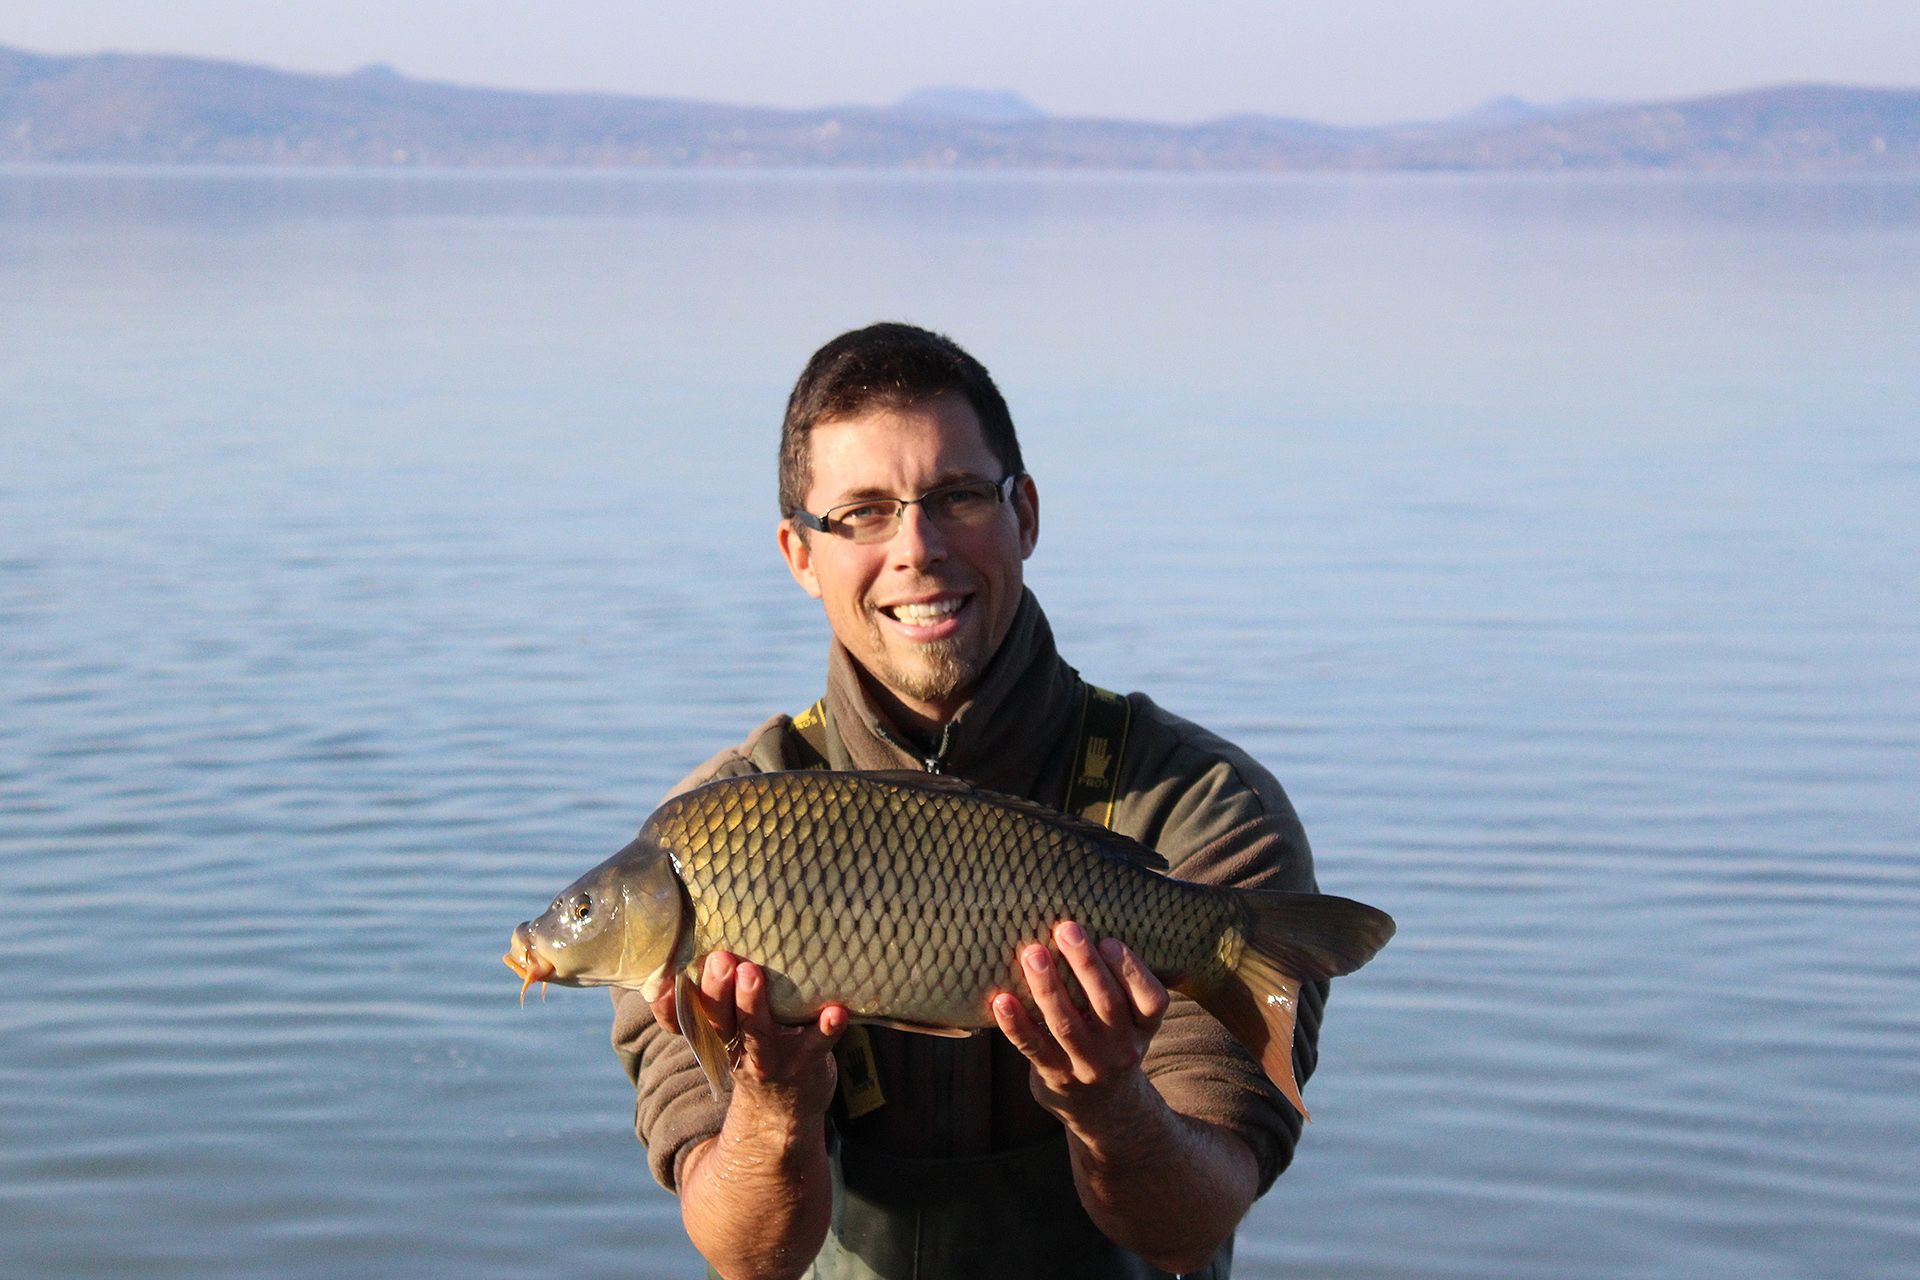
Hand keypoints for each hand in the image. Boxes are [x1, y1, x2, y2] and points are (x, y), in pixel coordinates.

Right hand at [680, 951, 847, 1116]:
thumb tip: (698, 944)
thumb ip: (714, 998)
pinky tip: (835, 1011)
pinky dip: (827, 1028)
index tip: (663, 981)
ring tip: (752, 974)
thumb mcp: (726, 1032)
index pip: (683, 1020)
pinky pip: (818, 1044)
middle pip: (719, 1019)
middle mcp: (737, 1046)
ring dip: (753, 1004)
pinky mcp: (807, 1061)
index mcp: (714, 1034)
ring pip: (758, 1031)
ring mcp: (772, 1057)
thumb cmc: (754, 1051)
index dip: (667, 1006)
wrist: (783, 1116)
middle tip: (719, 959)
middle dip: (717, 989)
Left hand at [991, 921, 1169, 1128]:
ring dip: (1048, 987)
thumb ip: (1121, 982)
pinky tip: (1001, 1000)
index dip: (1132, 970)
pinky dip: (1016, 1024)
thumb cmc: (1112, 1039)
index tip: (1108, 940)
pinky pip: (1035, 1049)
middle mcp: (1122, 1048)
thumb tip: (1089, 918)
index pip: (1151, 999)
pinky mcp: (1057, 1079)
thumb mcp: (1132, 1019)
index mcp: (1144, 1026)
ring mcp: (1089, 1067)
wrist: (1105, 1110)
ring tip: (1032, 953)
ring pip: (1067, 1024)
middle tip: (1065, 928)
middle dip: (1084, 964)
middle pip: (1106, 1004)